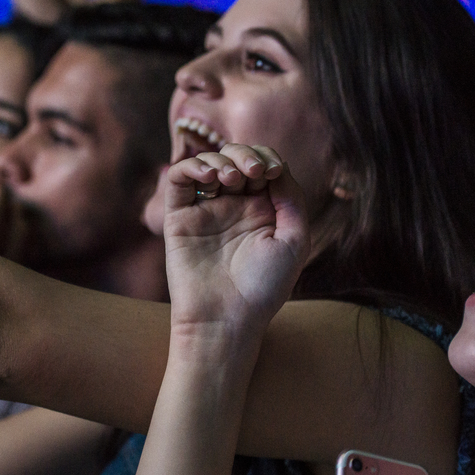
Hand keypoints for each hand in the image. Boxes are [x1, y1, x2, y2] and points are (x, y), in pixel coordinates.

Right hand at [164, 144, 307, 328]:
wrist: (227, 319)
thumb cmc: (264, 288)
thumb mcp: (295, 241)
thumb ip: (292, 199)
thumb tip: (277, 166)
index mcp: (263, 211)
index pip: (263, 165)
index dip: (267, 157)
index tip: (273, 173)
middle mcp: (234, 207)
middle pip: (236, 158)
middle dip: (246, 154)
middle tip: (253, 174)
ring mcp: (206, 210)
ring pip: (208, 162)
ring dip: (221, 159)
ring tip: (231, 180)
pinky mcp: (179, 217)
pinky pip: (179, 179)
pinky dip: (192, 166)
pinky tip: (209, 177)